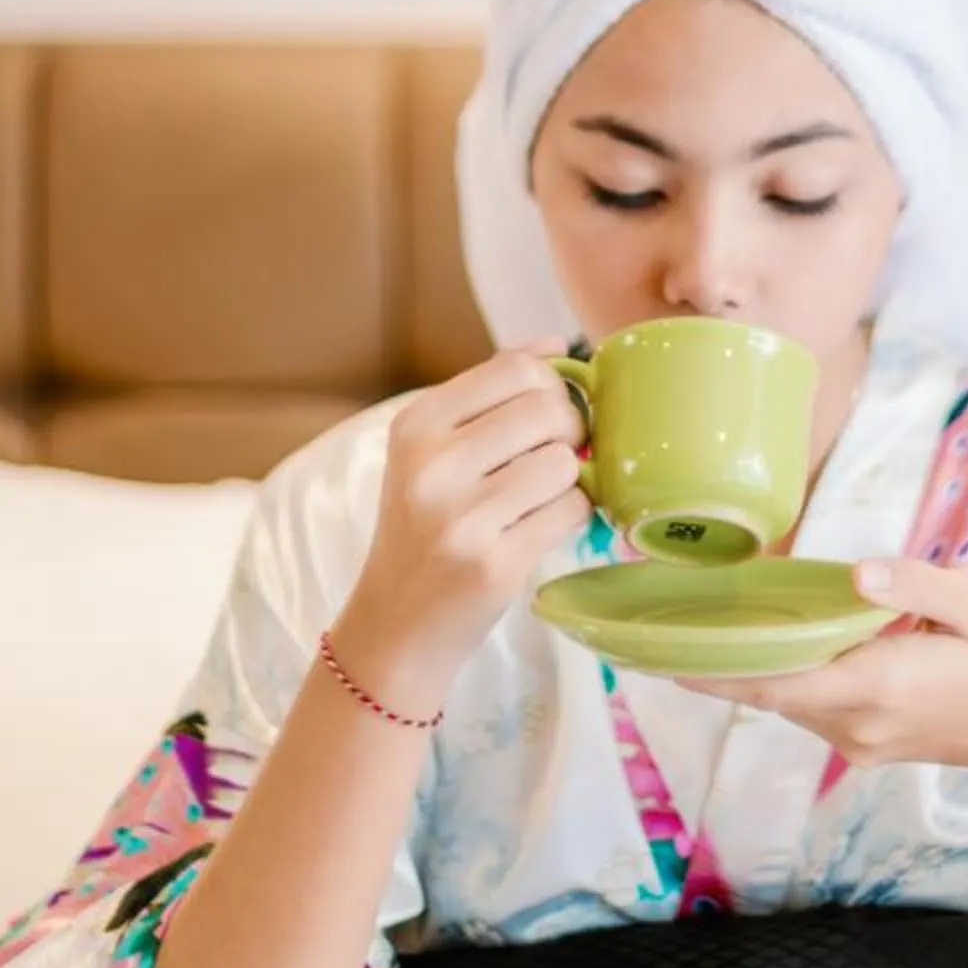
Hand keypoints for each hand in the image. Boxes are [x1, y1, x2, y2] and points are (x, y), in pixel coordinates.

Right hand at [344, 340, 590, 705]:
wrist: (396, 624)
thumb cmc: (424, 528)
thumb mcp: (432, 451)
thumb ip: (490, 392)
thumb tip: (557, 343)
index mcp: (416, 425)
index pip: (516, 369)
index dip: (551, 386)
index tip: (547, 415)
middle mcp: (431, 466)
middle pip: (548, 410)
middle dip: (569, 431)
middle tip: (553, 457)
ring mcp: (461, 518)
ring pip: (564, 462)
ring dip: (569, 480)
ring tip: (539, 498)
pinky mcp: (494, 565)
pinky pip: (571, 511)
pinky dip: (570, 516)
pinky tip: (540, 528)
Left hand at [676, 557, 967, 790]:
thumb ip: (913, 585)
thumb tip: (854, 573)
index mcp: (879, 686)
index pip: (776, 681)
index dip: (714, 669)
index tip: (659, 653)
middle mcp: (858, 724)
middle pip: (767, 692)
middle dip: (712, 662)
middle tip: (654, 626)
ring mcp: (861, 741)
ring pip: (786, 700)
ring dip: (744, 668)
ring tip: (694, 624)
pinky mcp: (867, 742)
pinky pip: (808, 705)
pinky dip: (780, 675)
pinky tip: (761, 642)